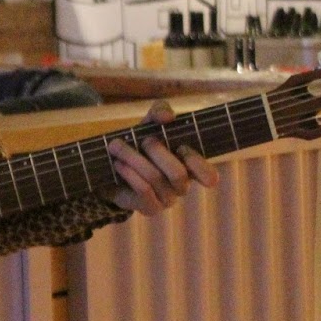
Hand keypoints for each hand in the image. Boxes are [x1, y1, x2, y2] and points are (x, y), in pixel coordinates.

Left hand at [104, 101, 218, 215]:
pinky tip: (119, 164)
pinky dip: (129, 173)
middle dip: (158, 152)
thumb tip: (167, 117)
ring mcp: (167, 199)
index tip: (182, 147)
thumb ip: (160, 112)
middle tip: (144, 140)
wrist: (111, 166)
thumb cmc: (139, 144)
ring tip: (117, 146)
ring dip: (134, 158)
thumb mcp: (149, 123)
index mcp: (190, 166)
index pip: (209, 176)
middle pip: (178, 174)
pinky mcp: (150, 208)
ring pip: (155, 179)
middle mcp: (182, 185)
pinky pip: (143, 190)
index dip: (198, 163)